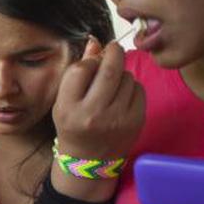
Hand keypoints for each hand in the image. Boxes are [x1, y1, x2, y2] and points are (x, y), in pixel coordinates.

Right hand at [52, 39, 145, 159]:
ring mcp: (117, 118)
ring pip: (126, 77)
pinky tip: (122, 97)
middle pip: (110, 69)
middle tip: (113, 49)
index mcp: (68, 108)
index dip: (88, 60)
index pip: (81, 69)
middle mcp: (92, 114)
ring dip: (121, 74)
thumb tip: (95, 41)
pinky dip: (131, 87)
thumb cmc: (73, 126)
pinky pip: (138, 89)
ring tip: (112, 85)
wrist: (89, 162)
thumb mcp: (65, 102)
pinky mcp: (135, 120)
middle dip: (113, 52)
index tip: (91, 62)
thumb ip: (78, 73)